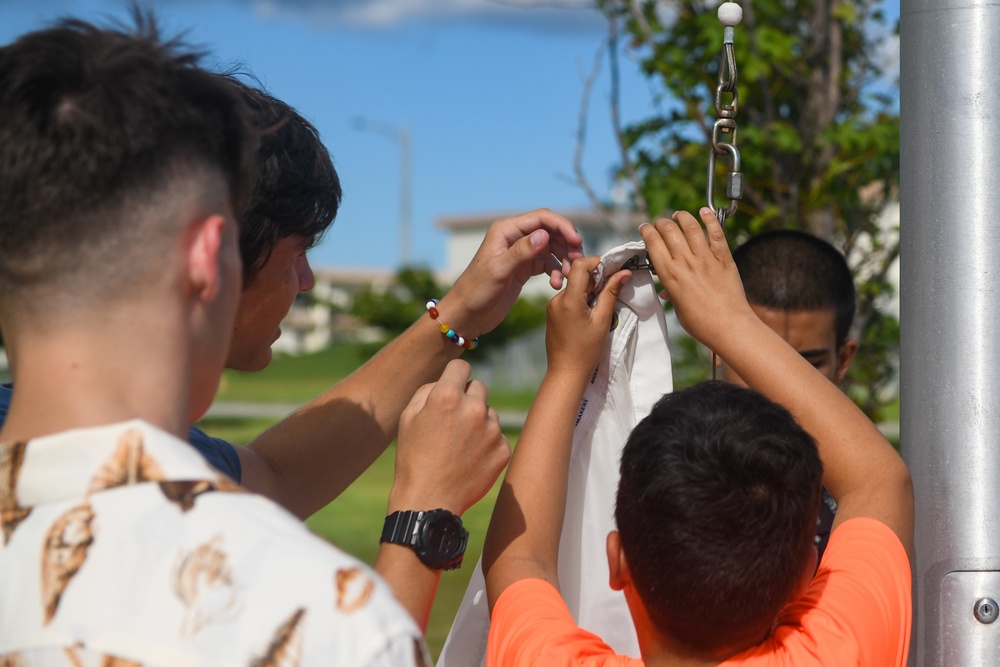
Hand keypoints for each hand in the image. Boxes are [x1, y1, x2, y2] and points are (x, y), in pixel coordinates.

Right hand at [390, 359, 510, 515]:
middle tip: (453, 421)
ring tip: (459, 445)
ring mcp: (492, 430)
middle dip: (467, 398)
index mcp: (447, 396)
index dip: (454, 375)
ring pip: (489, 412)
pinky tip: (470, 459)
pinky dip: (487, 444)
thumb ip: (429, 390)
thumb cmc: (413, 457)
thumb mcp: (408, 417)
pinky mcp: (503, 450)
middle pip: (479, 387)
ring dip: (478, 421)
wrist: (429, 501)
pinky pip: (497, 436)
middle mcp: (474, 408)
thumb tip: (448, 381)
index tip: (452, 386)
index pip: (462, 366)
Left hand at [437, 209, 584, 338]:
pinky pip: (547, 263)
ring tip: (569, 277)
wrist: (467, 314)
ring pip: (552, 248)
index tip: (577, 242)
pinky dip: (556, 271)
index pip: (541, 218)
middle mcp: (514, 237)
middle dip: (567, 245)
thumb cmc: (476, 291)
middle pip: (550, 231)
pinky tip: (557, 284)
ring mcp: (520, 253)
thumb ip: (521, 252)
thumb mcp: (499, 271)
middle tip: (578, 262)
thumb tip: (544, 235)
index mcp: (506, 230)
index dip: (562, 226)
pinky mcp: (524, 268)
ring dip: (564, 260)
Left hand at [545, 256, 630, 378]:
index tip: (612, 269)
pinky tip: (591, 312)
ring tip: (602, 304)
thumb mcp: (602, 320)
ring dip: (590, 289)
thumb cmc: (586, 350)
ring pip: (574, 286)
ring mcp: (552, 305)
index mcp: (569, 299)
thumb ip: (611, 293)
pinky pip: (569, 297)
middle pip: (577, 275)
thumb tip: (624, 272)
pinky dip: (581, 298)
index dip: (597, 262)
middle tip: (613, 287)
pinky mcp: (552, 312)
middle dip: (597, 277)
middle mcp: (557, 299)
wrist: (566, 372)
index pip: (580, 266)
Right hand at [639, 208, 751, 346]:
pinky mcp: (724, 258)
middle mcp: (686, 263)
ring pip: (691, 227)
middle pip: (669, 230)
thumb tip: (667, 290)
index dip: (647, 231)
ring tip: (678, 215)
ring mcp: (706, 259)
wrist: (729, 326)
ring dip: (682, 217)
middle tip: (661, 223)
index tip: (645, 228)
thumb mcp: (678, 309)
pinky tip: (704, 211)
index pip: (653, 243)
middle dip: (661, 222)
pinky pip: (716, 233)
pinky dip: (710, 219)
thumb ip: (672, 293)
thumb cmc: (701, 323)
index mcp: (670, 275)